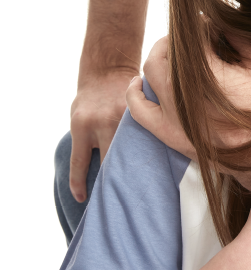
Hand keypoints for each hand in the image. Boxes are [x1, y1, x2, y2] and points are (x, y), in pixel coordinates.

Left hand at [69, 70, 133, 201]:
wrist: (107, 69)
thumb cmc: (90, 100)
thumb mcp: (79, 119)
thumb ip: (85, 141)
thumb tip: (99, 173)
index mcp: (81, 126)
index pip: (79, 163)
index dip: (79, 184)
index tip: (82, 200)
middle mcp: (102, 122)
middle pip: (108, 161)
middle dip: (111, 181)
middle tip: (117, 199)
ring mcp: (122, 117)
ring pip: (128, 151)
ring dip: (132, 167)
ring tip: (139, 185)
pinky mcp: (139, 112)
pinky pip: (142, 137)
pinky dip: (145, 149)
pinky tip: (153, 161)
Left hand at [130, 36, 250, 175]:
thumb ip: (240, 37)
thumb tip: (215, 21)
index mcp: (214, 77)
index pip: (193, 37)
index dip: (199, 25)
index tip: (207, 22)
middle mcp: (188, 97)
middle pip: (166, 52)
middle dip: (177, 38)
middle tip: (190, 35)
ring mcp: (175, 118)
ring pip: (150, 74)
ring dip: (158, 56)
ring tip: (170, 52)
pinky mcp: (170, 135)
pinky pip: (139, 110)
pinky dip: (135, 93)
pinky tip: (139, 82)